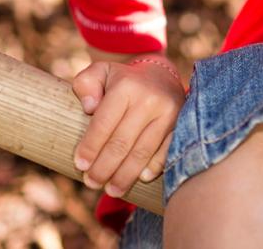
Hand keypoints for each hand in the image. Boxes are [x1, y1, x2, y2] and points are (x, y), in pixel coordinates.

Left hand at [71, 56, 184, 196]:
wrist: (160, 76)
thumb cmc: (122, 80)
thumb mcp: (100, 72)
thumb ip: (85, 83)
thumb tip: (89, 108)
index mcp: (126, 86)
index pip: (104, 123)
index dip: (90, 147)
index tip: (80, 165)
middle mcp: (150, 99)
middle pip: (122, 142)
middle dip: (104, 167)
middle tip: (91, 183)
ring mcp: (169, 113)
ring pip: (143, 151)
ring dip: (125, 175)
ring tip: (111, 190)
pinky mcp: (181, 124)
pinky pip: (166, 151)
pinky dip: (154, 167)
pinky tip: (141, 179)